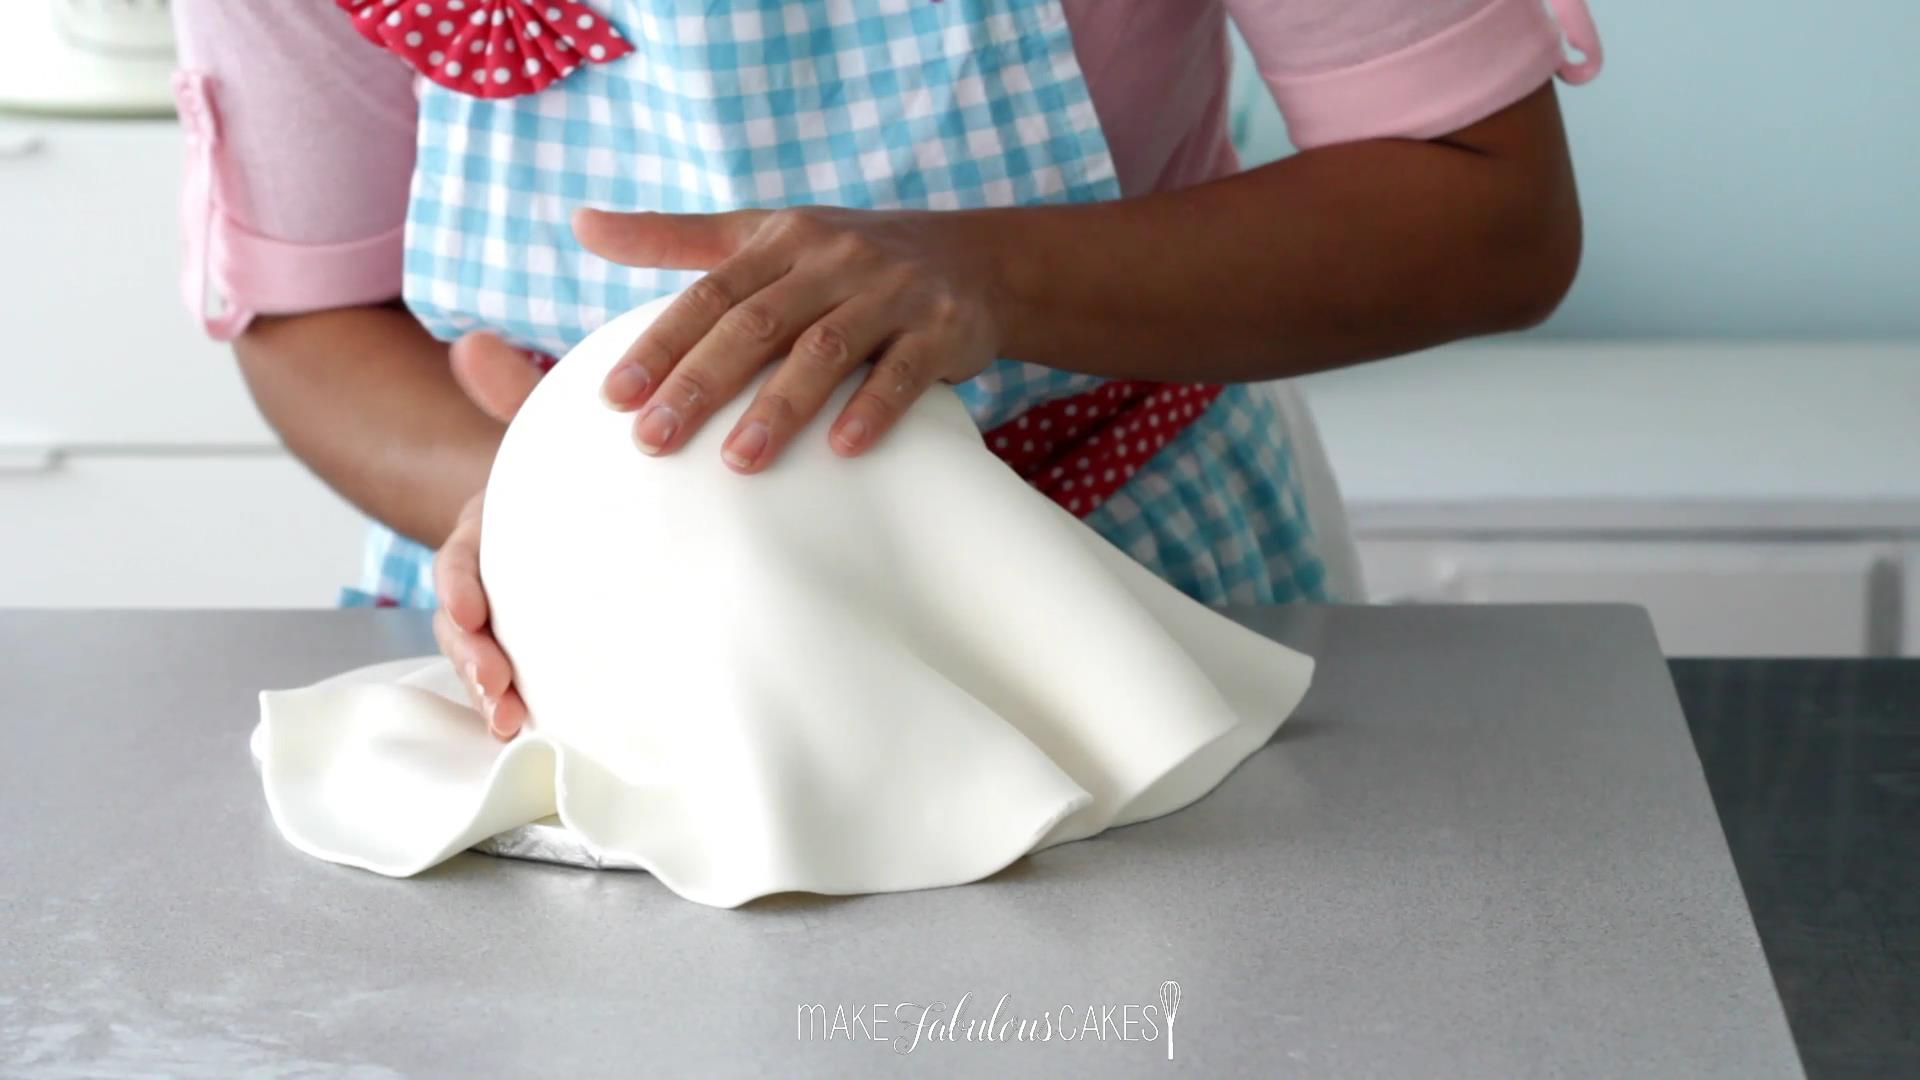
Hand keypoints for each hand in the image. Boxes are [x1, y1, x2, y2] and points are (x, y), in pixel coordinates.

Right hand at [432, 329, 543, 739]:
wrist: (600, 499)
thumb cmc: (568, 464)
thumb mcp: (546, 427)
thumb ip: (515, 394)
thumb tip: (473, 342)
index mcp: (487, 527)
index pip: (462, 560)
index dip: (461, 589)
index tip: (471, 612)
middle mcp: (498, 576)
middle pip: (469, 626)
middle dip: (474, 661)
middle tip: (498, 694)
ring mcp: (522, 613)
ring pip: (495, 658)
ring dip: (497, 693)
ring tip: (513, 725)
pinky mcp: (554, 641)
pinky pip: (539, 676)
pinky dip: (537, 703)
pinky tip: (552, 732)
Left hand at [577, 205, 1004, 471]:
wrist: (975, 260)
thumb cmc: (844, 258)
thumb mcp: (763, 236)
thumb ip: (673, 237)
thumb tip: (581, 224)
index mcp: (783, 239)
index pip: (711, 294)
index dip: (662, 343)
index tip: (616, 397)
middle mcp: (835, 259)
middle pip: (758, 323)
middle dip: (702, 383)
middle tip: (655, 441)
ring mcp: (892, 293)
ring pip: (826, 349)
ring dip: (780, 406)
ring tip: (739, 462)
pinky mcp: (943, 329)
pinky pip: (904, 372)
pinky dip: (873, 408)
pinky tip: (843, 449)